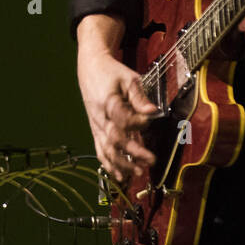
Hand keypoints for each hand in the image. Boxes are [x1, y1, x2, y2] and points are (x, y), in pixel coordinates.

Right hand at [76, 47, 157, 185]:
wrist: (90, 69)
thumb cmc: (111, 73)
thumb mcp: (129, 78)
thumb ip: (140, 97)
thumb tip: (153, 111)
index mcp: (108, 102)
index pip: (122, 118)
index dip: (136, 124)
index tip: (149, 121)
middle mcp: (100, 117)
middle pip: (114, 139)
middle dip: (132, 153)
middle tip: (150, 161)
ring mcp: (96, 126)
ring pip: (106, 150)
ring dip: (122, 164)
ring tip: (138, 172)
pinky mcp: (96, 131)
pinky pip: (100, 151)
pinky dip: (109, 165)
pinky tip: (121, 175)